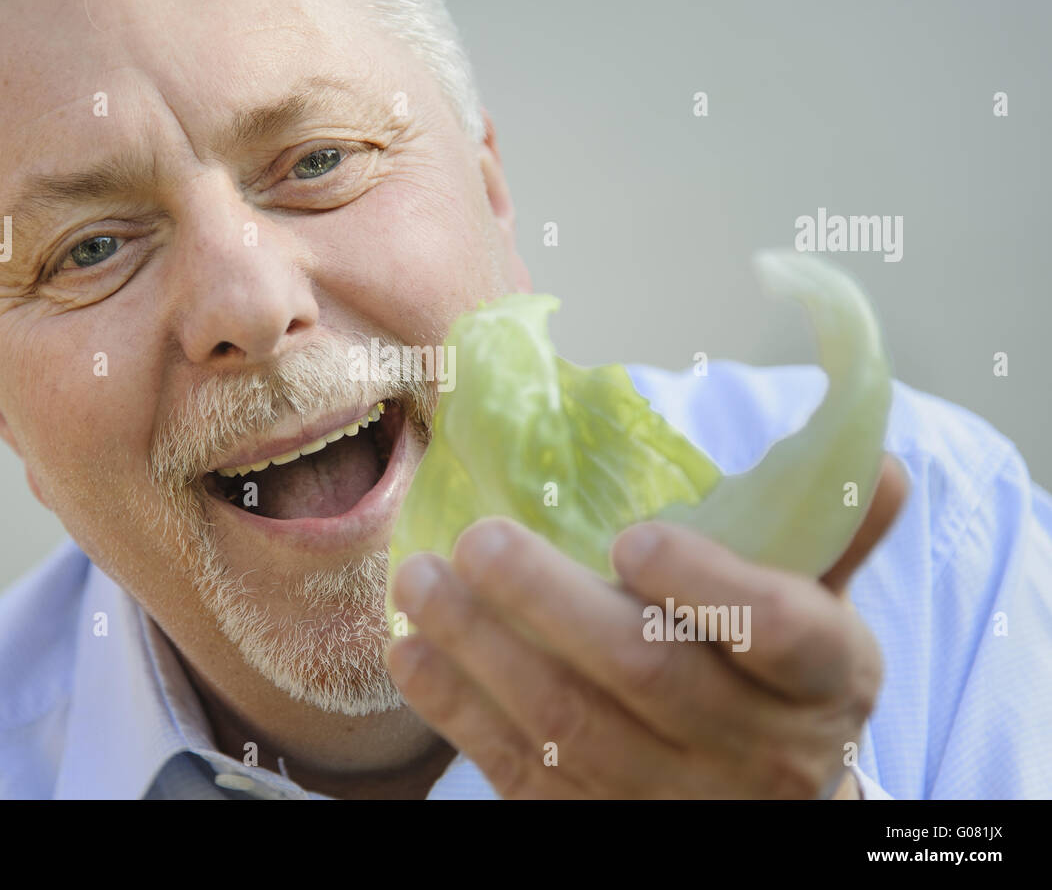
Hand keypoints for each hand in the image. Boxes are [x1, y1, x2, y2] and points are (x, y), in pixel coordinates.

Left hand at [387, 453, 908, 797]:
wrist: (769, 802)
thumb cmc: (779, 680)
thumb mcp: (822, 609)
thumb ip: (832, 533)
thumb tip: (869, 457)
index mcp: (824, 679)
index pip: (782, 634)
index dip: (708, 587)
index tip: (632, 538)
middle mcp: (757, 751)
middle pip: (651, 678)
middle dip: (553, 604)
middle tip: (480, 539)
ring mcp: (676, 799)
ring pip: (572, 728)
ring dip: (483, 651)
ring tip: (420, 581)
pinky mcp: (602, 826)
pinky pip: (525, 773)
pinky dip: (461, 712)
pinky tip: (413, 655)